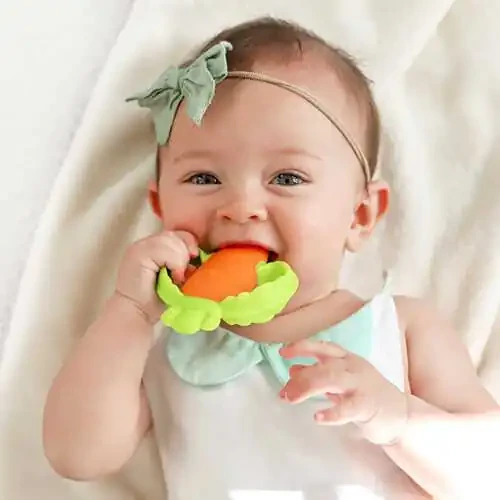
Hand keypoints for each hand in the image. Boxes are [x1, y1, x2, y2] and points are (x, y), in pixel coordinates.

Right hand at [115, 230, 197, 323]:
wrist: (138, 314)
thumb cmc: (159, 299)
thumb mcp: (177, 275)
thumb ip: (184, 260)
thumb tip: (199, 253)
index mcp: (156, 246)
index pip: (179, 234)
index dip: (189, 244)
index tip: (194, 261)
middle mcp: (146, 243)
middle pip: (176, 235)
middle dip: (185, 254)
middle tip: (182, 274)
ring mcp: (140, 247)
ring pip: (171, 241)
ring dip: (180, 260)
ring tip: (176, 278)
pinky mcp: (137, 254)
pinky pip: (164, 250)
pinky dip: (174, 263)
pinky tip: (172, 278)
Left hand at [279, 340, 408, 444]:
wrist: (401, 415)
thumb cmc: (366, 394)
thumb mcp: (341, 380)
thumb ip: (319, 374)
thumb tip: (292, 371)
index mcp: (346, 358)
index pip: (322, 346)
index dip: (301, 347)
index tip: (282, 353)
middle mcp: (353, 367)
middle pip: (324, 364)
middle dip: (301, 377)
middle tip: (284, 392)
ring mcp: (361, 385)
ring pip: (332, 378)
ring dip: (308, 388)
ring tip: (291, 399)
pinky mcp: (368, 405)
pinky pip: (348, 407)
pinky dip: (331, 412)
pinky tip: (318, 417)